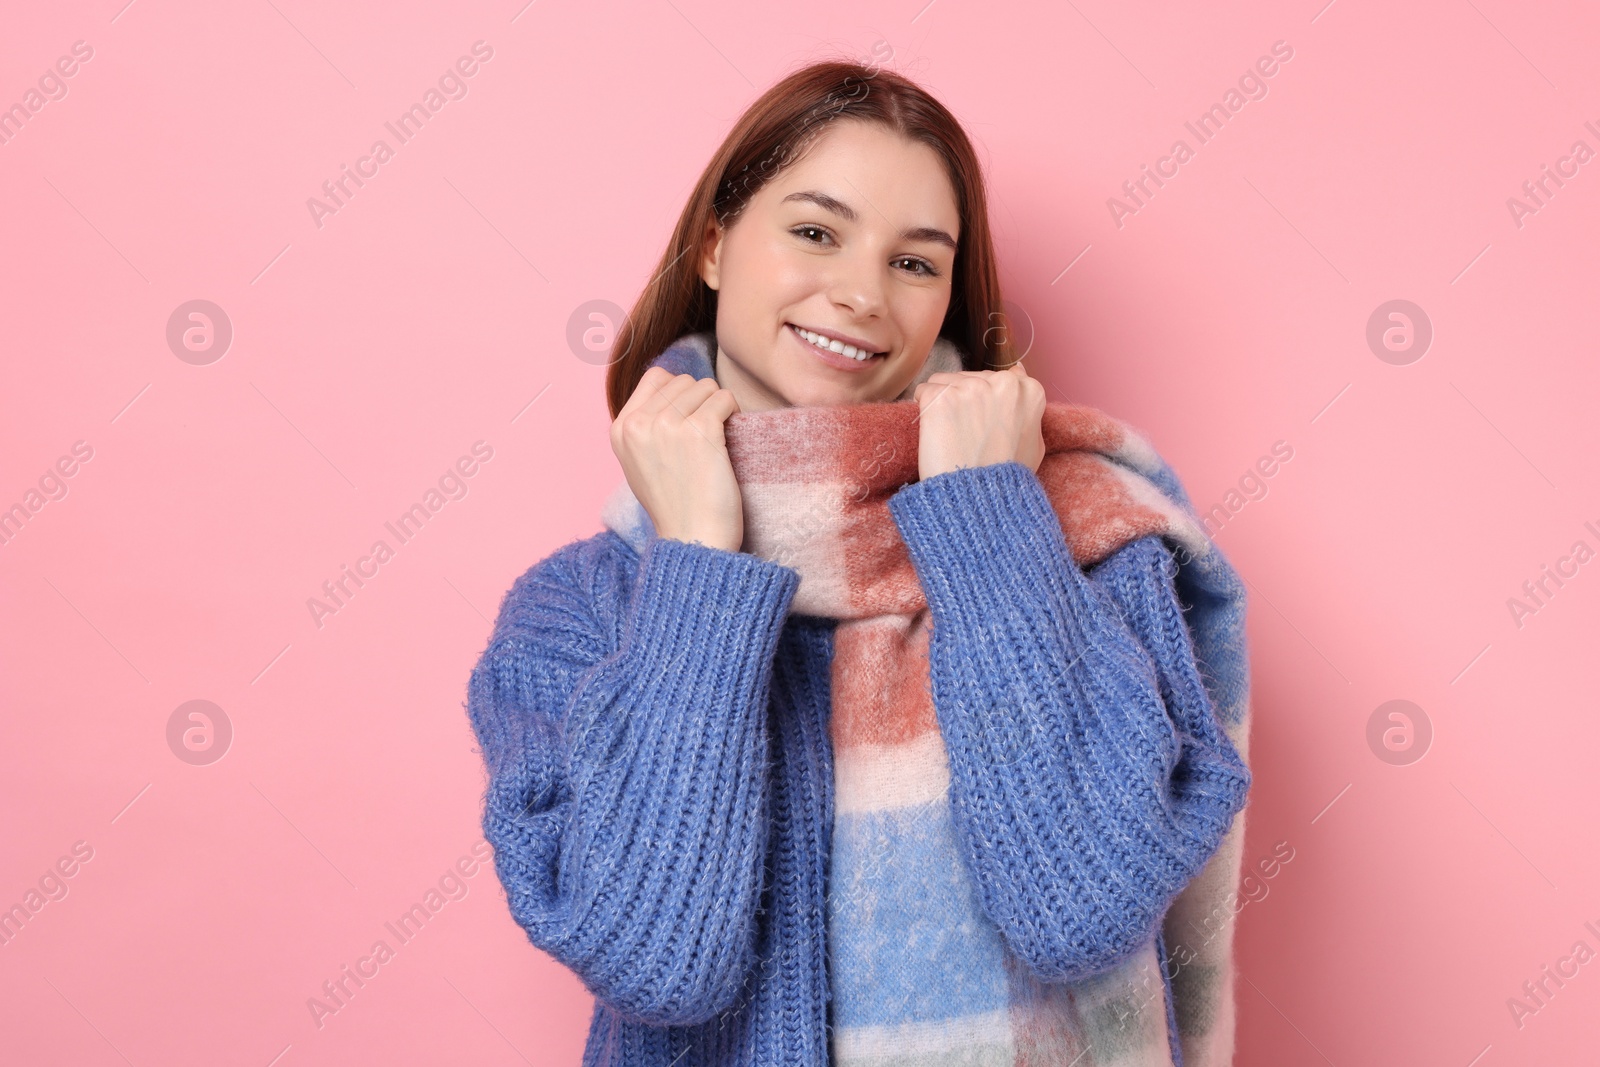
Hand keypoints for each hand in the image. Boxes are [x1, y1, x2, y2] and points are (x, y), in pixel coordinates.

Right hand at [611, 366, 744, 551]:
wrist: (693, 539)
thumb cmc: (674, 505)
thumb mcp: (640, 463)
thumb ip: (645, 426)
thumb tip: (668, 387)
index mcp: (621, 429)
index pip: (655, 378)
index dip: (679, 393)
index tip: (689, 420)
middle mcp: (639, 423)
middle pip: (683, 380)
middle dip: (700, 401)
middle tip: (707, 434)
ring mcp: (667, 425)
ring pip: (705, 387)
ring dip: (717, 407)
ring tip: (716, 439)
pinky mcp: (699, 431)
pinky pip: (724, 398)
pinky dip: (733, 413)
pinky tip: (729, 437)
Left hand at [911, 359, 1045, 479]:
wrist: (978, 501)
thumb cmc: (1006, 479)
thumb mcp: (1033, 443)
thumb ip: (1027, 408)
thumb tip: (1018, 371)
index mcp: (1028, 390)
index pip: (995, 380)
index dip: (983, 404)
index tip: (980, 425)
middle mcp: (1002, 382)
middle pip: (968, 378)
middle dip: (963, 402)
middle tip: (966, 437)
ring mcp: (970, 387)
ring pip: (944, 381)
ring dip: (943, 404)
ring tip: (952, 437)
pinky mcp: (941, 397)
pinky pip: (923, 392)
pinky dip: (924, 412)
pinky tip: (936, 434)